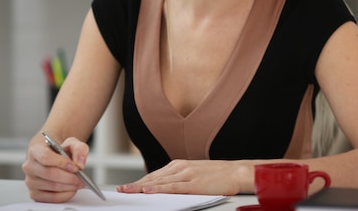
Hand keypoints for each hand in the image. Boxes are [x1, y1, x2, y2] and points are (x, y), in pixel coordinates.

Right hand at [22, 135, 89, 202]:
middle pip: (49, 173)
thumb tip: (80, 163)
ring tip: (79, 183)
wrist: (52, 157)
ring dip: (69, 186)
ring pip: (52, 186)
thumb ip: (79, 149)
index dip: (61, 163)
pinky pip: (51, 198)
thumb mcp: (71, 143)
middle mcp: (30, 166)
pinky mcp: (35, 194)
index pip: (45, 157)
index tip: (75, 167)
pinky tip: (72, 189)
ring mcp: (31, 181)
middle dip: (69, 177)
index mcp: (35, 150)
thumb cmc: (59, 150)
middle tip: (81, 178)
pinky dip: (65, 195)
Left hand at [117, 159, 252, 195]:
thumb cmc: (218, 175)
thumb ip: (180, 179)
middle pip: (153, 177)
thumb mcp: (195, 174)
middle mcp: (180, 167)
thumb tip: (164, 188)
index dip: (139, 181)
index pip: (154, 174)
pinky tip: (149, 190)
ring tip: (129, 191)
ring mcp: (186, 174)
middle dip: (136, 184)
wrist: (236, 172)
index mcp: (179, 165)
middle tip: (121, 190)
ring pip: (159, 181)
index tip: (127, 186)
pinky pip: (172, 187)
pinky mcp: (193, 183)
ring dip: (142, 186)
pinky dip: (159, 188)